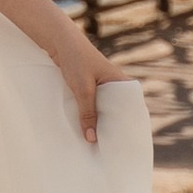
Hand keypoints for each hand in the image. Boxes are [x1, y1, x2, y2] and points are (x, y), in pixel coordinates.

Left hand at [49, 24, 136, 147]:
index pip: (132, 110)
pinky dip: (91, 117)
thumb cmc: (76, 60)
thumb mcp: (82, 89)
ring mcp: (103, 88)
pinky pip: (94, 106)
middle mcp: (116, 86)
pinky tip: (87, 130)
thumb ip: (87, 113)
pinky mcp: (91, 89)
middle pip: (118, 113)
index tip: (127, 145)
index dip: (129, 127)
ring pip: (105, 111)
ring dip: (100, 124)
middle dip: (114, 129)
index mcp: (122, 83)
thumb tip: (92, 139)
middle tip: (111, 150)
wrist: (60, 41)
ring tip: (100, 145)